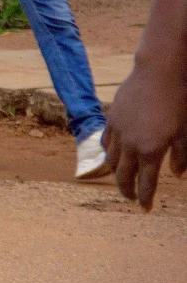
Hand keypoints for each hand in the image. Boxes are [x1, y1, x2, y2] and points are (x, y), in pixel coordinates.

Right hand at [104, 57, 186, 210]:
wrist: (159, 73)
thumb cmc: (178, 102)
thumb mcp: (186, 133)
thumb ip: (182, 157)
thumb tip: (177, 175)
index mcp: (150, 151)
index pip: (146, 183)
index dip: (146, 198)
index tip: (146, 209)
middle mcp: (130, 145)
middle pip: (123, 176)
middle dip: (127, 190)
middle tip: (132, 198)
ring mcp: (118, 131)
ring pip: (110, 160)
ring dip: (116, 173)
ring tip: (122, 179)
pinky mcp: (111, 118)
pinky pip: (105, 142)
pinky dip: (108, 153)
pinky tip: (114, 155)